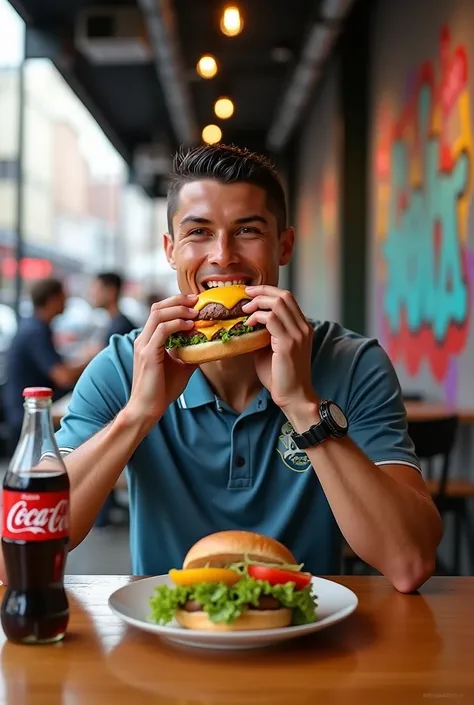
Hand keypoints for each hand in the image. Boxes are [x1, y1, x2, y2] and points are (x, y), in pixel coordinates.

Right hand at [125, 294, 198, 425]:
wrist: (148, 409)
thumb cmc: (162, 390)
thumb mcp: (182, 367)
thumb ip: (190, 353)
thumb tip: (208, 345)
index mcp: (148, 340)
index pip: (159, 311)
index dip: (176, 303)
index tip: (194, 302)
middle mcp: (143, 339)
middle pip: (157, 307)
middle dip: (178, 300)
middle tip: (196, 299)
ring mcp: (143, 345)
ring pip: (158, 314)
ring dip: (179, 309)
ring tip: (195, 312)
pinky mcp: (148, 354)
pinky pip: (161, 330)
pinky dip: (176, 324)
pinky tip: (189, 326)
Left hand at [243, 286, 317, 412]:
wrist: (294, 396)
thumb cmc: (281, 377)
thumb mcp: (271, 350)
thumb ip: (264, 334)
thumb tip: (246, 323)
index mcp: (302, 327)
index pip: (288, 298)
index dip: (268, 291)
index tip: (251, 293)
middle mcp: (303, 328)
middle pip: (284, 295)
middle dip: (262, 291)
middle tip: (245, 295)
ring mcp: (298, 334)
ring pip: (278, 303)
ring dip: (258, 303)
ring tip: (245, 310)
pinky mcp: (288, 343)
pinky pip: (270, 319)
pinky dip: (257, 317)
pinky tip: (248, 325)